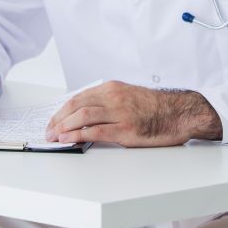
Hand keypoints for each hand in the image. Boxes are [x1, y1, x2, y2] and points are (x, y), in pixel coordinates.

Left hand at [44, 80, 222, 146]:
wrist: (180, 112)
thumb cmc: (155, 108)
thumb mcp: (128, 97)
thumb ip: (107, 103)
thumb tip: (84, 116)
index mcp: (111, 88)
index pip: (78, 97)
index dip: (61, 110)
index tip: (52, 120)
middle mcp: (113, 97)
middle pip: (76, 105)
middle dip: (58, 119)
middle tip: (48, 130)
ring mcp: (120, 112)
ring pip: (82, 116)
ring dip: (63, 127)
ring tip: (54, 136)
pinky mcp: (126, 129)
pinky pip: (96, 131)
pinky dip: (78, 135)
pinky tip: (68, 139)